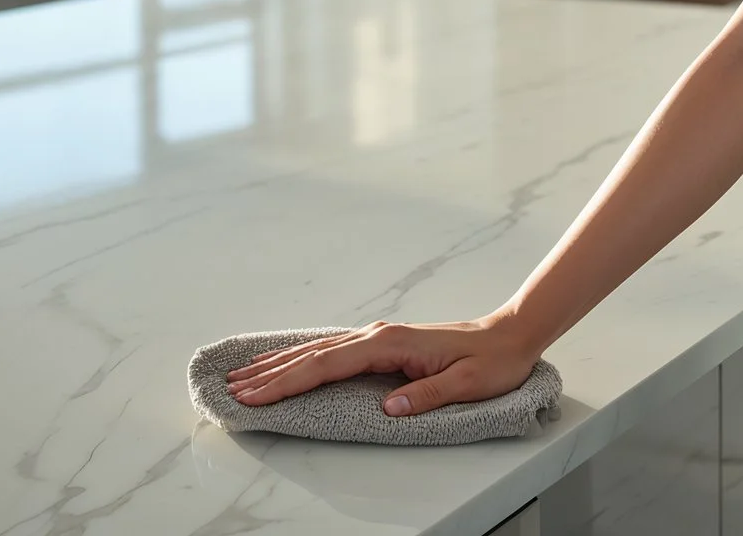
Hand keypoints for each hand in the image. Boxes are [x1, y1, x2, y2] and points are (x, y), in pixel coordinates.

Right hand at [224, 315, 542, 416]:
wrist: (510, 335)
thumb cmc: (491, 362)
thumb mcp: (466, 384)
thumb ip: (425, 396)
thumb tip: (387, 408)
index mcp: (391, 344)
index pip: (327, 365)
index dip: (288, 381)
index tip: (255, 394)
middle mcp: (378, 335)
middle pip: (313, 354)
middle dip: (271, 373)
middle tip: (232, 389)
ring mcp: (379, 336)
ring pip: (319, 349)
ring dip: (281, 363)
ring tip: (245, 374)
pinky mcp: (383, 342)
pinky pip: (333, 349)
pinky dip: (304, 356)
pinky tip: (289, 361)